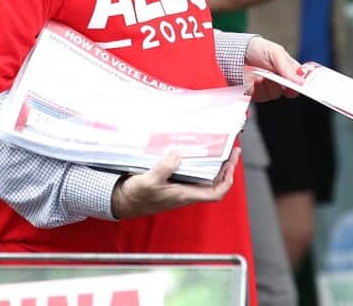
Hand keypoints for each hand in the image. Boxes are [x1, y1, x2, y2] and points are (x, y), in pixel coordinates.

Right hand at [110, 148, 240, 219]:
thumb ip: (164, 168)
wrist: (121, 202)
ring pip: (203, 179)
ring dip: (212, 165)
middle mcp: (185, 193)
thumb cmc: (135, 197)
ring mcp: (179, 188)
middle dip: (224, 167)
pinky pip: (191, 174)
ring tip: (217, 149)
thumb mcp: (149, 181)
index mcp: (184, 195)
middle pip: (214, 183)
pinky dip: (197, 164)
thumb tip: (178, 155)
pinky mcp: (171, 183)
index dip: (227, 179)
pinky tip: (193, 153)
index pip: (216, 193)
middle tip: (230, 151)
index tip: (231, 163)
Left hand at [243, 36, 303, 101]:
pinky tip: (256, 80)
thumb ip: (287, 67)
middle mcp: (279, 80)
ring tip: (263, 76)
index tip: (299, 84)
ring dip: (270, 86)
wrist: (234, 51)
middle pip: (289, 91)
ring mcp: (267, 87)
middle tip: (278, 78)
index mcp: (287, 69)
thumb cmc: (256, 48)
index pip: (299, 81)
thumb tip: (300, 81)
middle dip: (284, 85)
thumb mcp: (275, 52)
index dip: (301, 84)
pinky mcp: (256, 93)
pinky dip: (259, 89)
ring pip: (275, 94)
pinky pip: (262, 97)